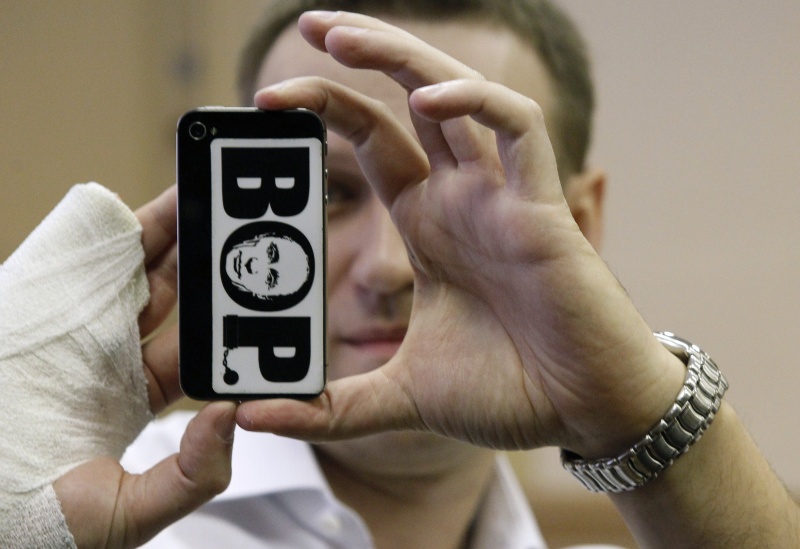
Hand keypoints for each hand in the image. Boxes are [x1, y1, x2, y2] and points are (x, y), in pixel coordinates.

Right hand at [53, 186, 235, 547]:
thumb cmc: (26, 518)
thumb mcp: (126, 513)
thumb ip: (190, 476)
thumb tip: (230, 417)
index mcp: (135, 396)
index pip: (193, 346)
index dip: (227, 319)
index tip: (263, 294)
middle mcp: (109, 356)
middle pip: (171, 296)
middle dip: (207, 262)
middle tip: (245, 228)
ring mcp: (76, 325)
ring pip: (136, 268)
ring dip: (175, 233)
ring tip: (217, 200)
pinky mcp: (40, 300)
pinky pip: (87, 255)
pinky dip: (122, 228)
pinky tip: (164, 204)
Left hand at [238, 11, 684, 457]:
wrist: (582, 412)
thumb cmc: (507, 391)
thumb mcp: (400, 395)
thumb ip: (332, 406)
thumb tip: (254, 415)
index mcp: (429, 226)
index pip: (374, 143)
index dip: (328, 112)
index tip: (269, 102)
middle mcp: (463, 200)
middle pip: (410, 100)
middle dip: (364, 55)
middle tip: (309, 25)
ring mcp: (502, 199)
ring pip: (458, 96)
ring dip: (404, 59)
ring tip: (342, 36)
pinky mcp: (542, 210)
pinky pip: (517, 130)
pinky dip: (477, 105)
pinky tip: (429, 100)